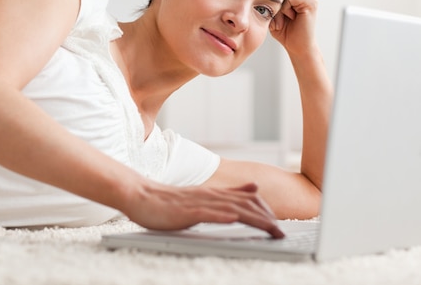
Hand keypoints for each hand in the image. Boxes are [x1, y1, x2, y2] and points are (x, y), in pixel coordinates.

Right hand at [122, 181, 284, 237]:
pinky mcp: (185, 211)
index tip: (279, 225)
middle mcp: (210, 196)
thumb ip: (227, 194)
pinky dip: (221, 215)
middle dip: (266, 218)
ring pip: (230, 208)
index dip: (265, 211)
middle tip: (281, 233)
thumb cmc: (167, 202)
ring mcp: (197, 202)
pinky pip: (205, 212)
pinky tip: (233, 219)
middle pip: (244, 204)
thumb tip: (253, 189)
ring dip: (252, 218)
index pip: (247, 200)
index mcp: (214, 194)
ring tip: (270, 228)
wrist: (140, 195)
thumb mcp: (202, 197)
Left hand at [269, 0, 318, 55]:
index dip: (272, 0)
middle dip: (276, 5)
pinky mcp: (311, 1)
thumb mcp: (274, 9)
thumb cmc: (284, 29)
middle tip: (281, 20)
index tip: (275, 15)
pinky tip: (291, 18)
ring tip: (287, 20)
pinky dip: (284, 10)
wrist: (296, 46)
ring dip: (279, 8)